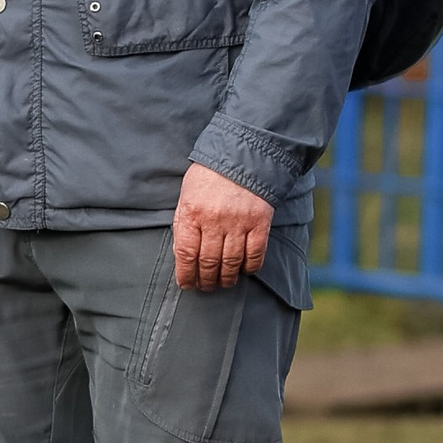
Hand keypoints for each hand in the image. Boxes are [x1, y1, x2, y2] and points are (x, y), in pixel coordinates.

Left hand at [173, 162, 271, 292]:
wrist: (241, 156)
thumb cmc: (208, 178)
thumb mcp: (186, 196)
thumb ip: (184, 225)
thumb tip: (183, 257)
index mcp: (192, 212)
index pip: (186, 254)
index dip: (186, 275)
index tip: (187, 284)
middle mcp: (214, 219)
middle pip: (209, 262)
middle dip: (206, 280)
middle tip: (206, 287)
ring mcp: (239, 222)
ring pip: (231, 262)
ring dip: (226, 278)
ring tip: (223, 282)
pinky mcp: (260, 222)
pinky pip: (255, 254)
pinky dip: (250, 267)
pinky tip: (244, 270)